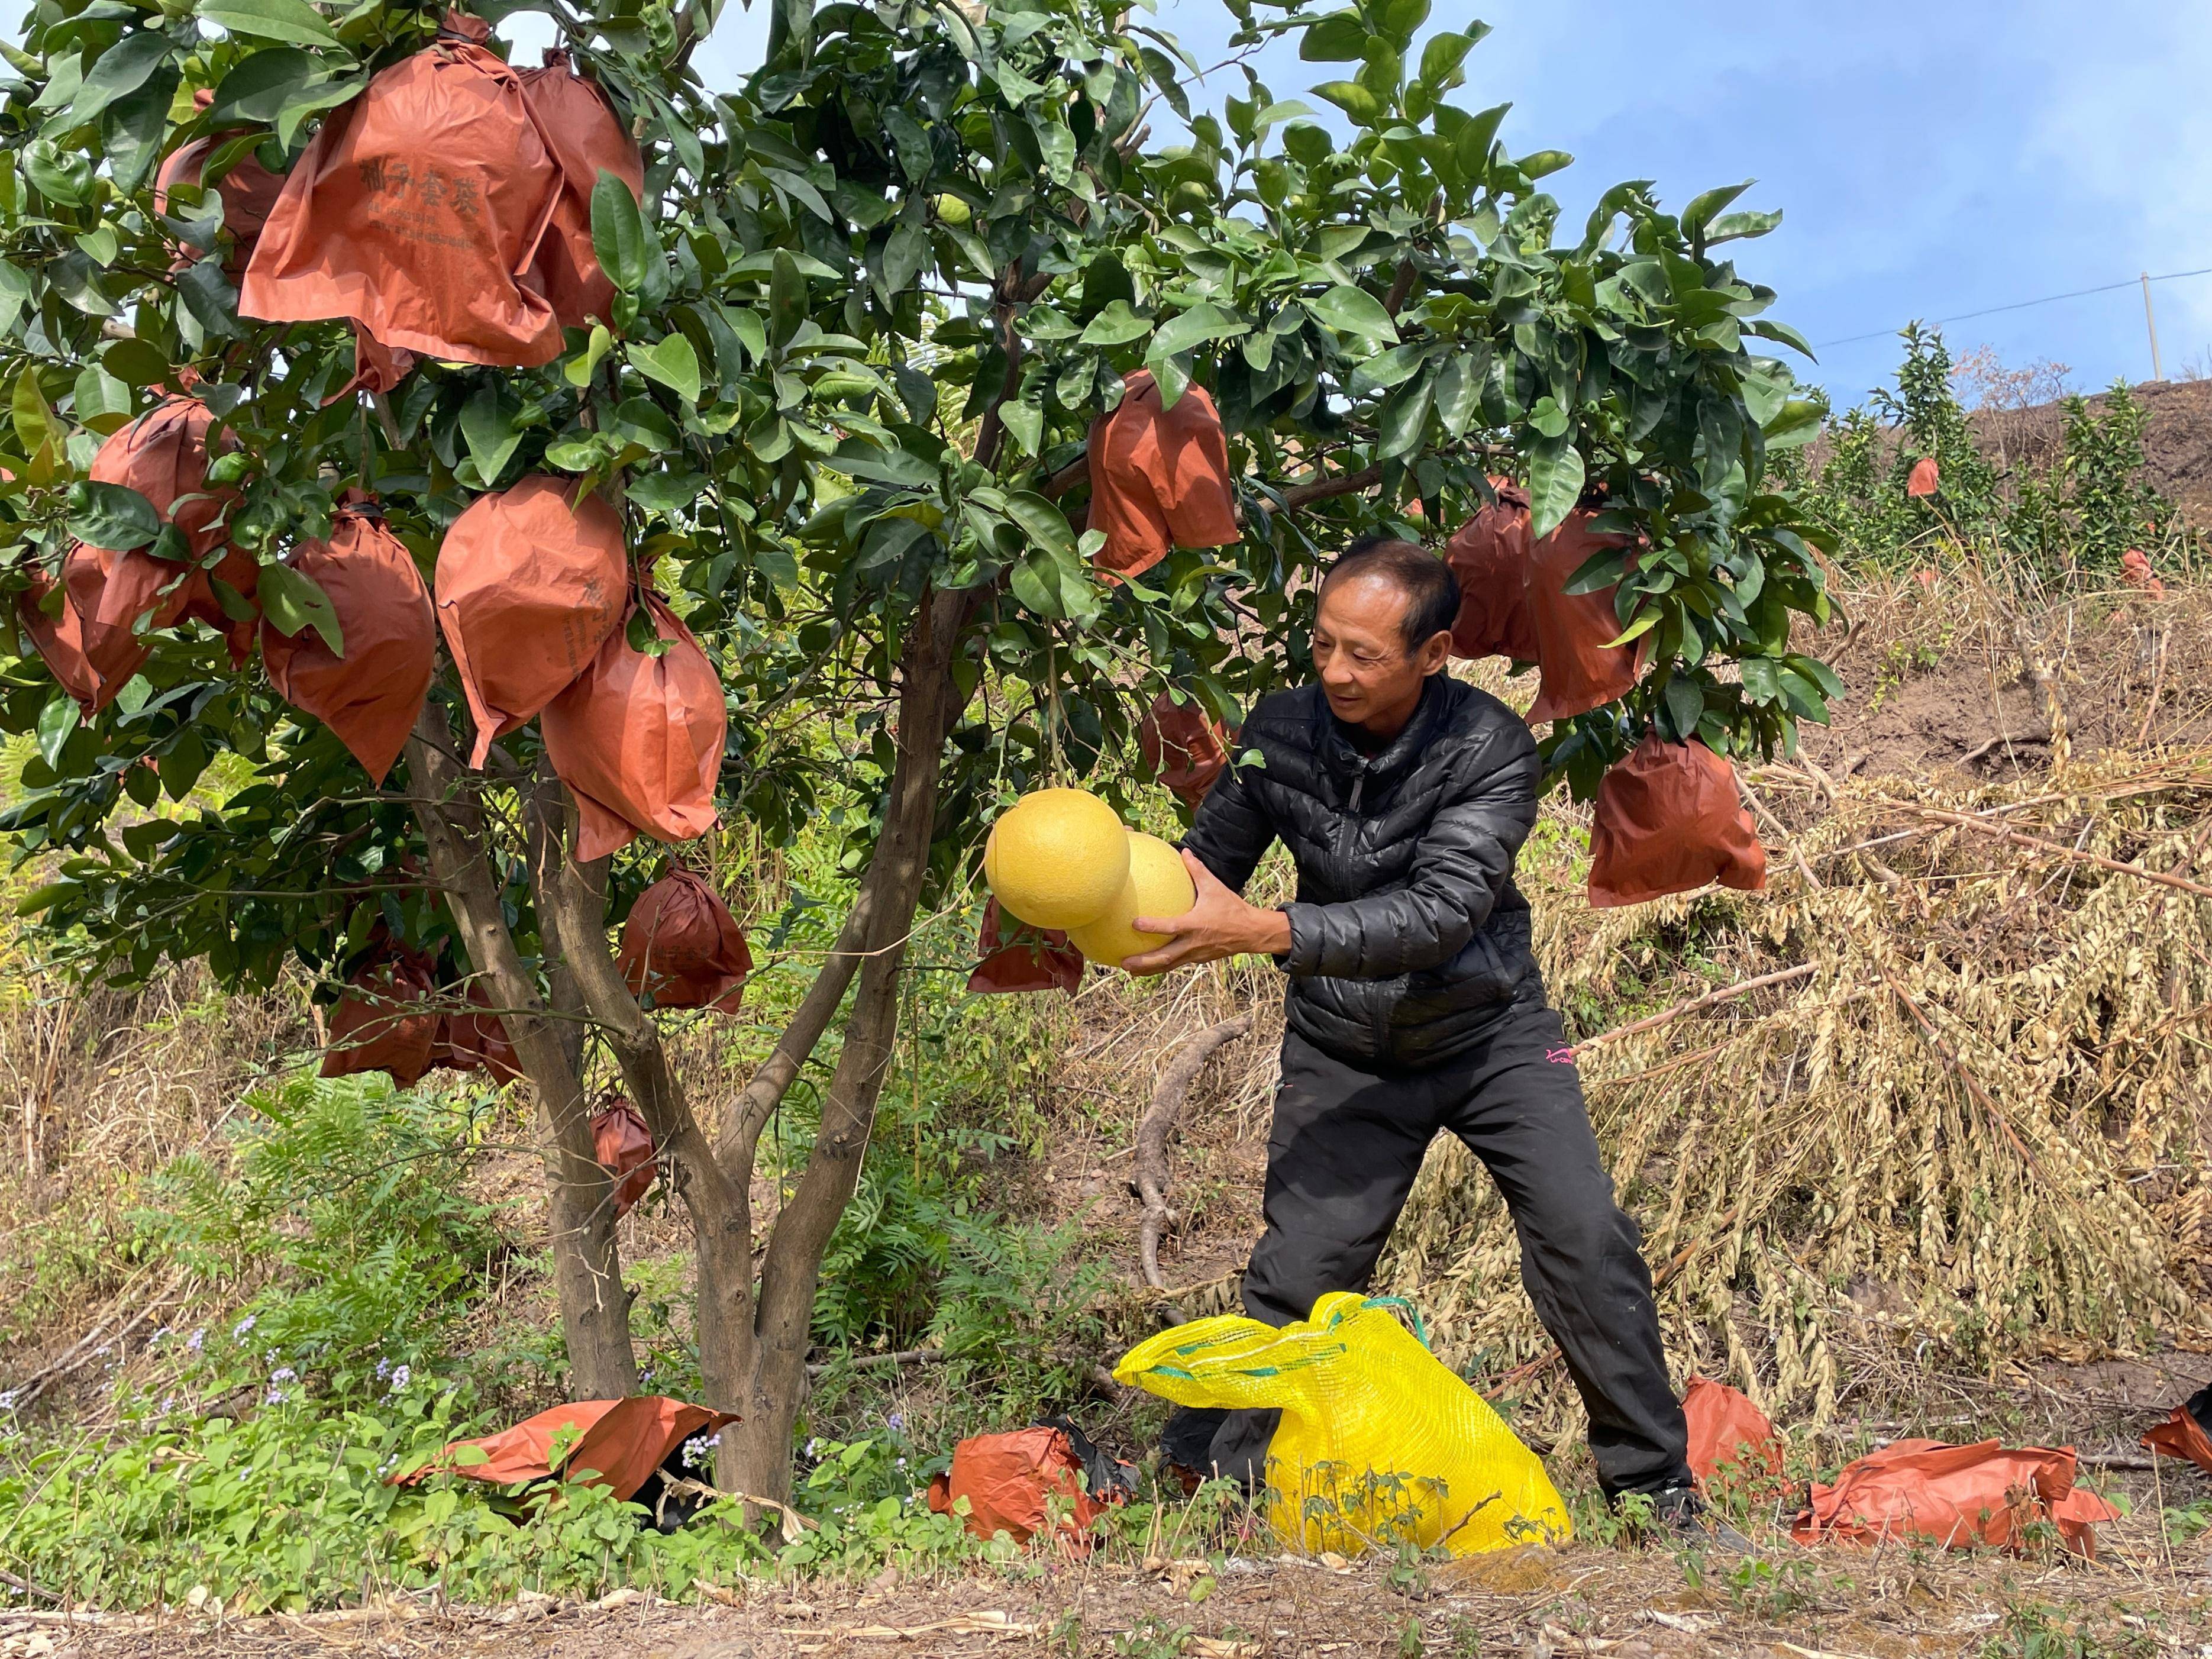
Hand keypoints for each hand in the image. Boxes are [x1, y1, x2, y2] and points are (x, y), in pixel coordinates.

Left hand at [1120, 851, 1291, 974]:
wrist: (1251, 932)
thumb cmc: (1232, 908)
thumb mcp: (1215, 887)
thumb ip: (1197, 870)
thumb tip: (1183, 852)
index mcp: (1196, 925)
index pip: (1171, 928)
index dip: (1153, 926)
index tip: (1134, 923)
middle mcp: (1193, 943)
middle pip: (1165, 957)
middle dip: (1144, 962)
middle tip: (1123, 963)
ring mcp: (1196, 954)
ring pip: (1169, 965)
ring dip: (1148, 970)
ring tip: (1129, 970)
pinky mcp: (1198, 959)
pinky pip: (1177, 964)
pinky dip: (1161, 966)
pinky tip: (1148, 966)